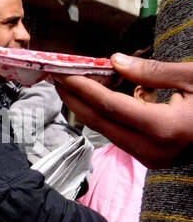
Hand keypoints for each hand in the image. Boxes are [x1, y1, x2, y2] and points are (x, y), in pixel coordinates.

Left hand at [53, 56, 192, 168]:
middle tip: (55, 77)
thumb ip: (152, 71)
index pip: (110, 106)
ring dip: (88, 108)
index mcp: (165, 128)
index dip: (83, 88)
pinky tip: (99, 97)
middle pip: (100, 123)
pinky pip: (121, 136)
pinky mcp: (153, 160)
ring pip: (108, 132)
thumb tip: (115, 61)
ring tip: (73, 83)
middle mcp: (154, 150)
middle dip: (75, 99)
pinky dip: (107, 116)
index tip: (62, 72)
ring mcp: (153, 159)